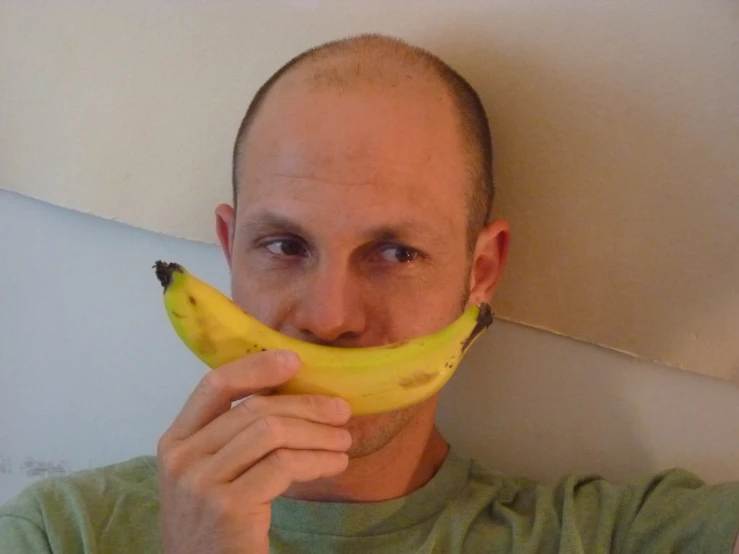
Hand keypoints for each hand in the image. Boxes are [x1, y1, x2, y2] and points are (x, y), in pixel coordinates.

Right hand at [156, 350, 351, 553]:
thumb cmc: (215, 526)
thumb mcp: (211, 474)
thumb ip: (234, 437)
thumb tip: (292, 394)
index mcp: (175, 441)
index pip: (214, 384)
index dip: (256, 367)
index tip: (295, 360)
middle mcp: (181, 458)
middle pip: (254, 409)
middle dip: (306, 405)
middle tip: (341, 411)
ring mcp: (201, 482)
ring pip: (273, 433)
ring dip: (318, 434)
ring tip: (343, 441)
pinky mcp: (228, 507)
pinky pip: (284, 465)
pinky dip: (317, 460)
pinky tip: (335, 464)